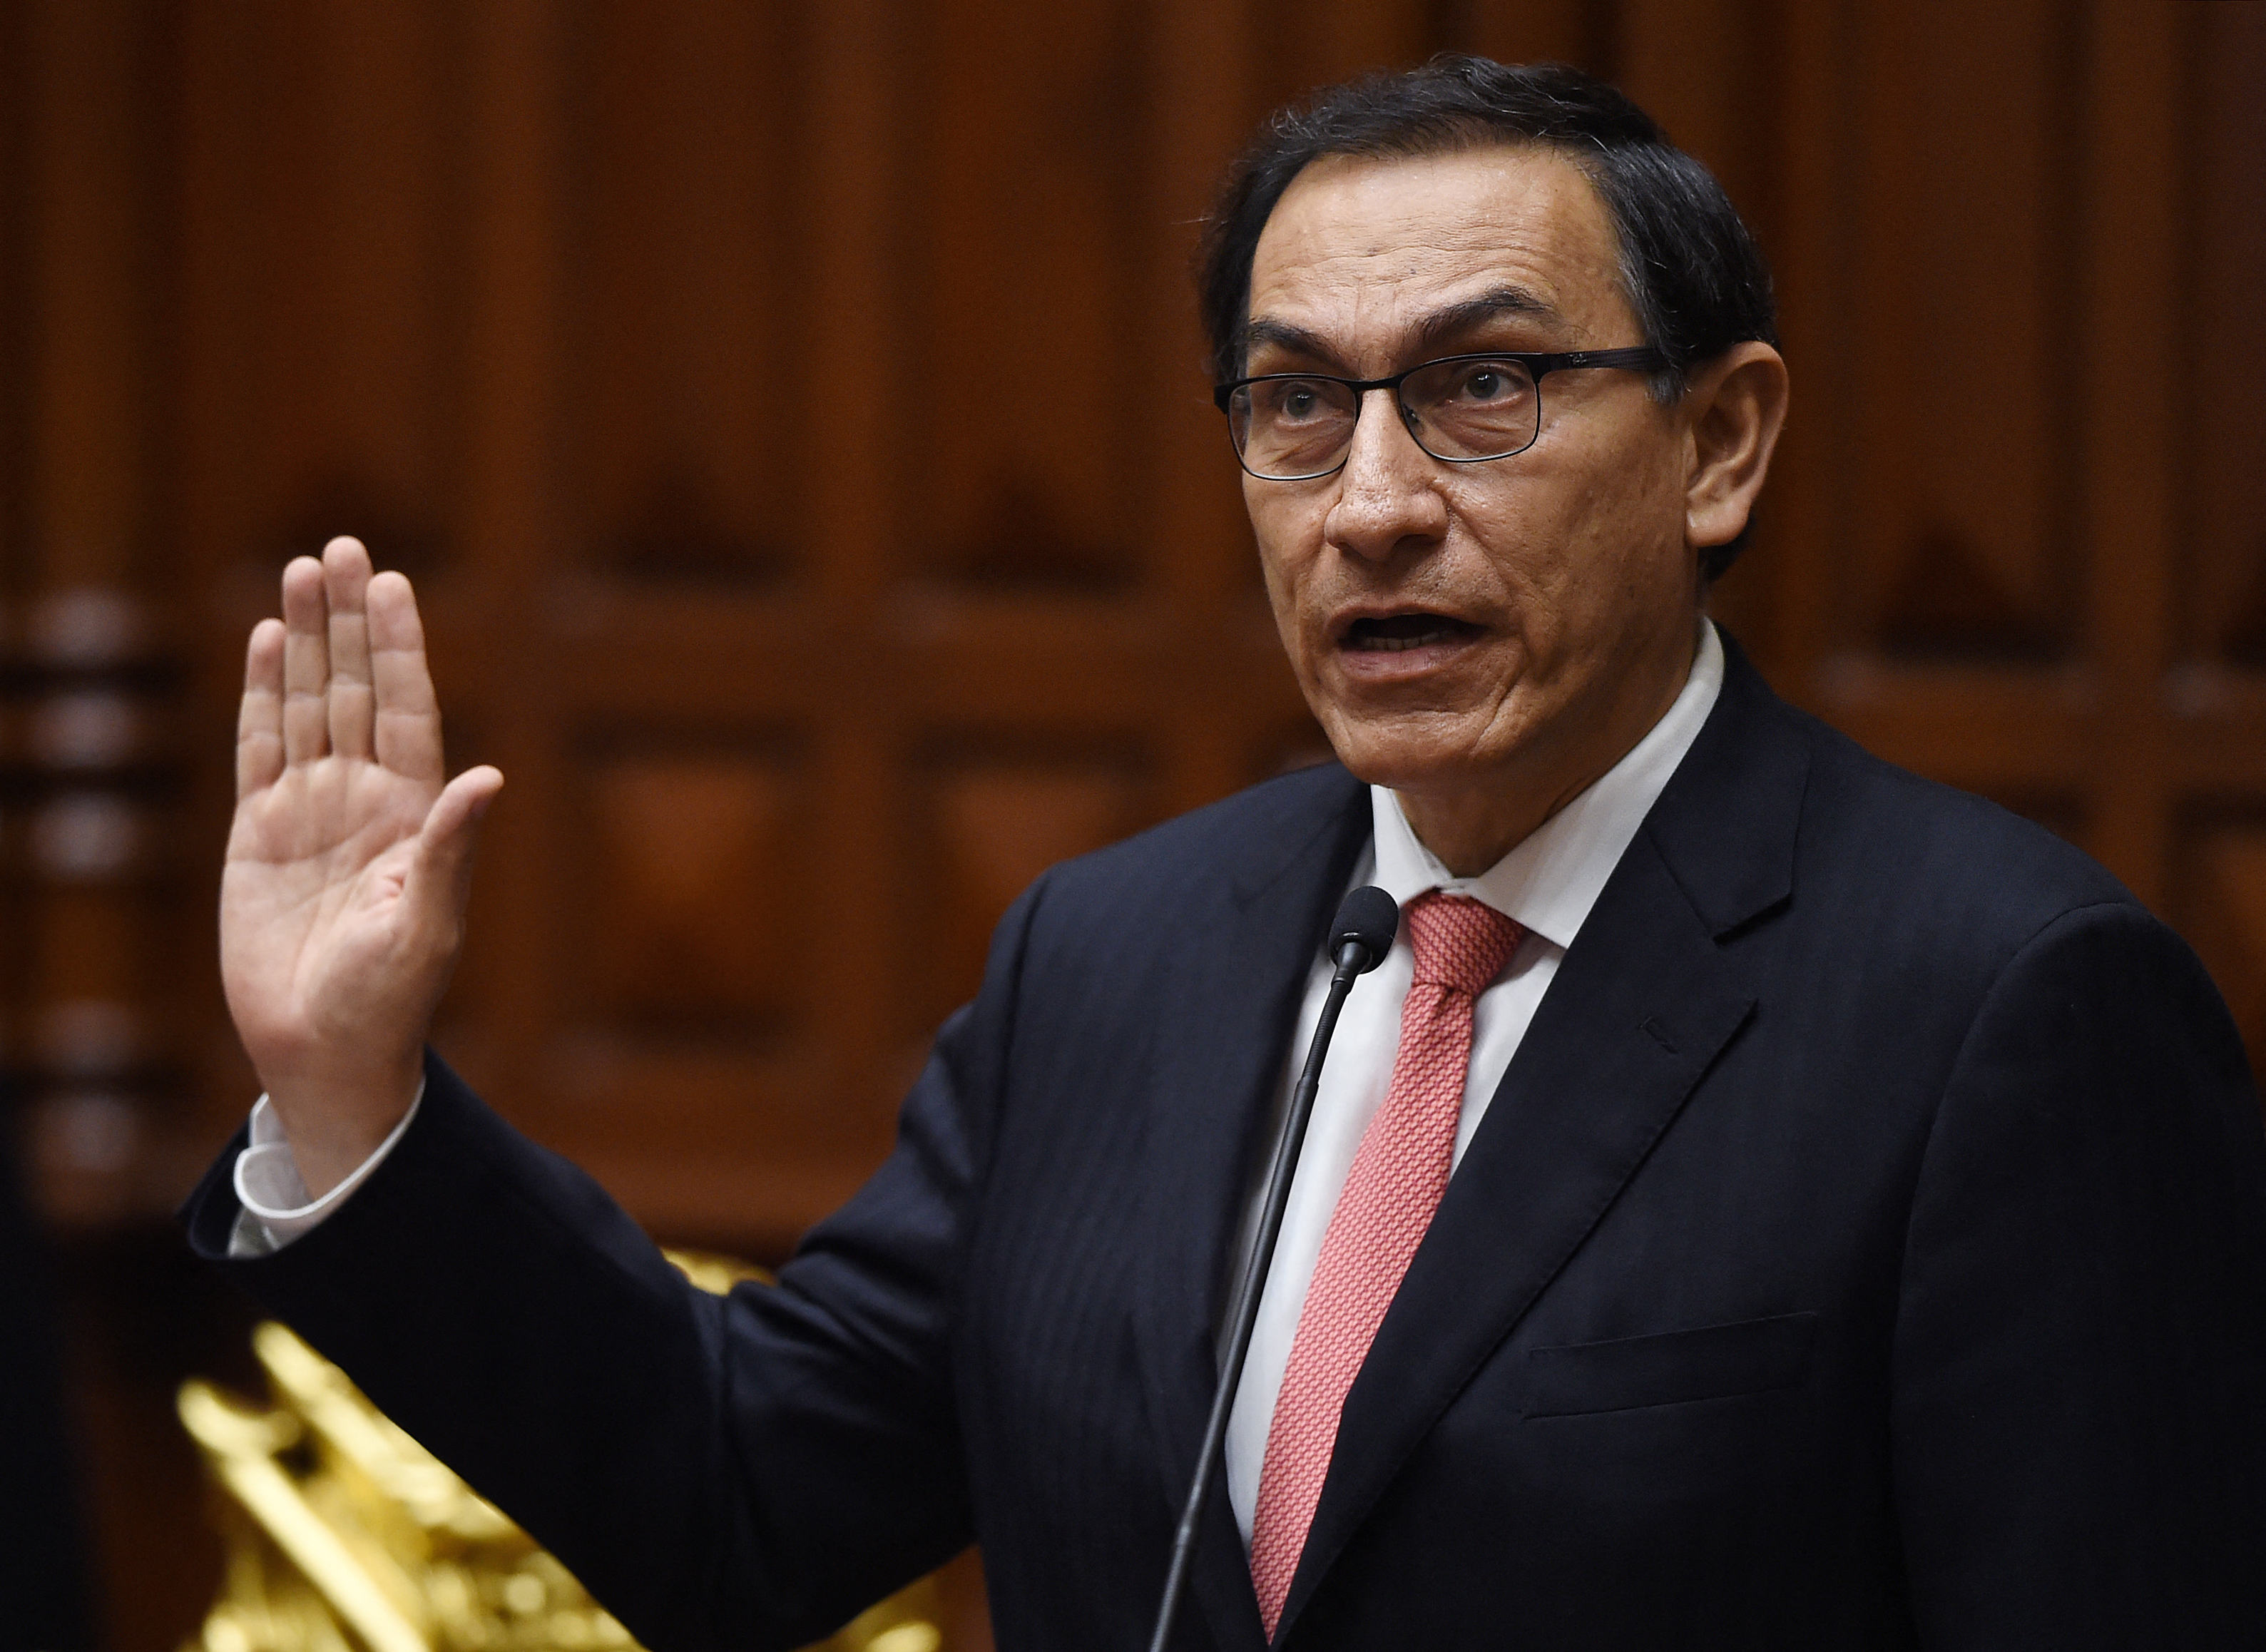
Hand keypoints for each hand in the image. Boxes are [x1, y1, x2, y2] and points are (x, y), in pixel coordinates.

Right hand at [220, 537, 502, 1196]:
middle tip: (341, 546)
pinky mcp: (259, 831)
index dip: (400, 647)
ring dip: (303, 640)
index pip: (408, 709)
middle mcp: (366, 796)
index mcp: (415, 812)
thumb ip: (448, 849)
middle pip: (355, 688)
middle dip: (348, 620)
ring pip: (307, 703)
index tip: (393, 584)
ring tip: (299, 570)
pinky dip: (261, 694)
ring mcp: (311, 808)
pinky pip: (259, 747)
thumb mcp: (427, 924)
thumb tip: (489, 779)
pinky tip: (263, 642)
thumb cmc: (389, 997)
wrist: (326, 1048)